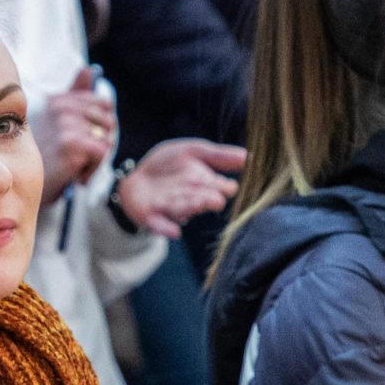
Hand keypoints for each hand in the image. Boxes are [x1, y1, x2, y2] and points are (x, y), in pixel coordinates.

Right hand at [32, 68, 114, 203]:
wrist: (23, 186)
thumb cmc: (45, 158)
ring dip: (96, 159)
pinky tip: (75, 174)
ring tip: (75, 165)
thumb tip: (89, 70)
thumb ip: (75, 96)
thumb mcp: (59, 124)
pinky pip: (101, 152)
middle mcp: (61, 108)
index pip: (104, 103)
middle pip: (109, 122)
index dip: (102, 125)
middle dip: (101, 143)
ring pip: (107, 139)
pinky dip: (93, 168)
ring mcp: (65, 125)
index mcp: (59, 101)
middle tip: (78, 157)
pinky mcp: (71, 144)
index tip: (83, 140)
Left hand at [114, 139, 245, 237]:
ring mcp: (171, 209)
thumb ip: (217, 155)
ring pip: (183, 209)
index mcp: (204, 184)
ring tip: (199, 204)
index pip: (216, 186)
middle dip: (207, 199)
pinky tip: (174, 232)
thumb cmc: (170, 165)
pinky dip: (167, 229)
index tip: (229, 187)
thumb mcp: (192, 152)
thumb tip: (246, 155)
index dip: (222, 187)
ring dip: (191, 208)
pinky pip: (161, 225)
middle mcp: (190, 198)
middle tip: (216, 199)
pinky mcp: (153, 218)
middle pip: (201, 199)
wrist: (137, 177)